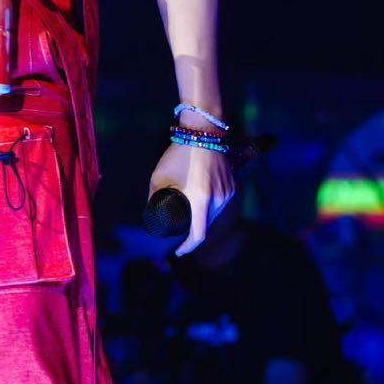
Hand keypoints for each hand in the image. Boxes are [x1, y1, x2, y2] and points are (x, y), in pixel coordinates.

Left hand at [148, 140, 234, 258]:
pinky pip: (220, 205)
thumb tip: (150, 215)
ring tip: (188, 214)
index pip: (198, 234)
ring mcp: (228, 193)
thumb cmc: (179, 154)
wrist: (204, 132)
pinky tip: (200, 202)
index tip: (178, 252)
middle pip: (205, 226)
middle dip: (192, 232)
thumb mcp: (159, 177)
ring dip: (201, 218)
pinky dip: (209, 208)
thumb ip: (154, 198)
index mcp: (200, 199)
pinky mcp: (232, 187)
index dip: (187, 247)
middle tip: (178, 231)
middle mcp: (218, 200)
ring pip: (214, 215)